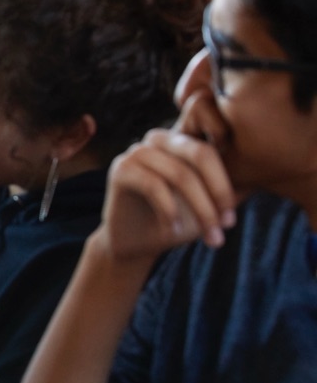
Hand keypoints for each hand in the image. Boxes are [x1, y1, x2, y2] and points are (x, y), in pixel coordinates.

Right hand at [96, 93, 237, 265]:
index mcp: (183, 140)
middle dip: (219, 193)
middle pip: (200, 154)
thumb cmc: (176, 221)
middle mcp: (160, 138)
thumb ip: (233, 188)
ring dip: (200, 210)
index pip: (214, 145)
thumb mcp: (211, 204)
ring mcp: (138, 151)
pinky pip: (153, 185)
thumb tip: (262, 176)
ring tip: (208, 237)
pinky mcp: (120, 168)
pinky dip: (169, 211)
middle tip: (228, 225)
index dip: (226, 178)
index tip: (231, 214)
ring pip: (180, 174)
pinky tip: (172, 230)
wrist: (136, 243)